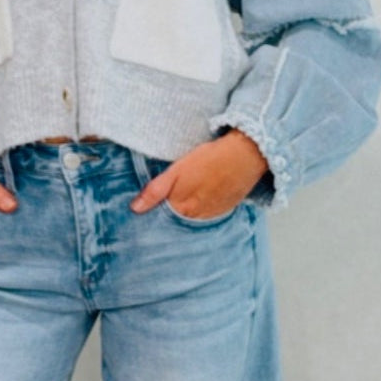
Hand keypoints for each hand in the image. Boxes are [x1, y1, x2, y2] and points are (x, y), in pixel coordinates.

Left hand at [130, 128, 268, 219]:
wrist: (245, 156)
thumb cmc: (209, 160)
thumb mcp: (177, 170)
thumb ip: (155, 190)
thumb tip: (135, 208)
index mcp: (181, 209)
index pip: (161, 223)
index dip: (152, 220)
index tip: (143, 221)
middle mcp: (195, 219)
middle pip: (176, 225)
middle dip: (167, 221)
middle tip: (160, 214)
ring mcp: (211, 217)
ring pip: (191, 222)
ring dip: (184, 218)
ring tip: (182, 207)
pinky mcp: (223, 211)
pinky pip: (206, 218)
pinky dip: (199, 214)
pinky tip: (199, 202)